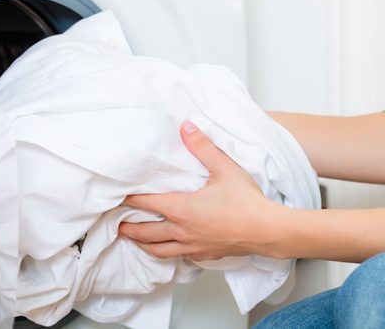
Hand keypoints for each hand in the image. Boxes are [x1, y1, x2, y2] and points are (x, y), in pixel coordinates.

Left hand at [119, 121, 282, 261]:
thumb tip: (186, 127)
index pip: (146, 203)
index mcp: (181, 209)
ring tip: (134, 240)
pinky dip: (167, 252)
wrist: (267, 231)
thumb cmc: (246, 202)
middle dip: (129, 227)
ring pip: (159, 250)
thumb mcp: (223, 168)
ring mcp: (192, 246)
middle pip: (146, 233)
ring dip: (143, 244)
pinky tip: (169, 248)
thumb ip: (202, 147)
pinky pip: (179, 256)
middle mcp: (182, 231)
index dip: (129, 199)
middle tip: (117, 223)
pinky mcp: (204, 255)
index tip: (118, 195)